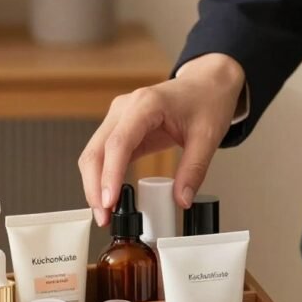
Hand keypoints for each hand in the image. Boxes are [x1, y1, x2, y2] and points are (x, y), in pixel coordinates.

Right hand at [78, 53, 245, 224]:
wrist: (207, 84)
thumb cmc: (207, 102)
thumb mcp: (208, 137)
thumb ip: (194, 170)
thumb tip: (182, 200)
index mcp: (146, 104)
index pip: (119, 142)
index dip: (110, 174)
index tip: (109, 202)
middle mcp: (125, 108)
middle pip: (96, 150)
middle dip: (94, 187)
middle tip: (104, 217)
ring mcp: (118, 117)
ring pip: (93, 154)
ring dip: (93, 185)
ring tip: (104, 214)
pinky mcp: (119, 128)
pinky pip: (102, 155)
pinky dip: (101, 178)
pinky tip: (108, 199)